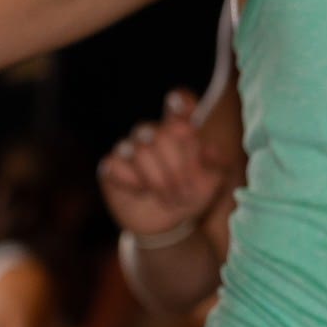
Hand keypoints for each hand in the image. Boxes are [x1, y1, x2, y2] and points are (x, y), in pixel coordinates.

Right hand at [100, 92, 229, 239]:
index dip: (180, 104)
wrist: (167, 222)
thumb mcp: (212, 181)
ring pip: (141, 151)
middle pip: (164, 134)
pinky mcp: (111, 165)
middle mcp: (154, 131)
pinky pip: (118, 165)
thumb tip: (207, 150)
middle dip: (178, 168)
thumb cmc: (191, 194)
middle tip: (185, 191)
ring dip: (159, 181)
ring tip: (168, 197)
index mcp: (181, 128)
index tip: (183, 116)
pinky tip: (141, 191)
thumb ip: (215, 163)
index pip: (180, 104)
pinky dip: (134, 183)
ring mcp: (130, 147)